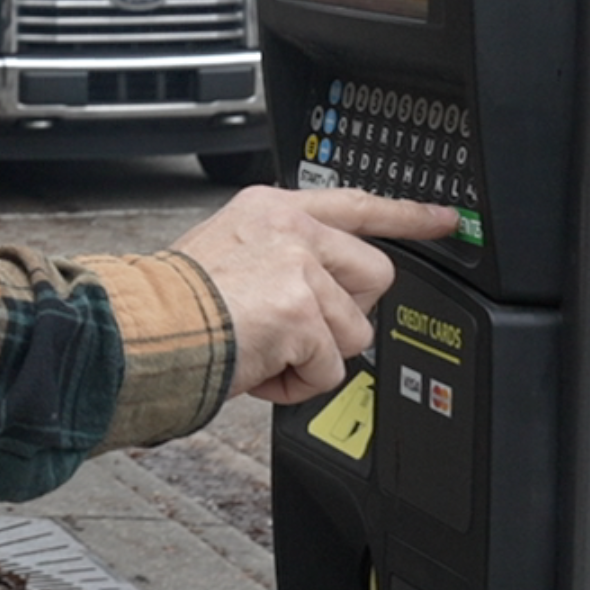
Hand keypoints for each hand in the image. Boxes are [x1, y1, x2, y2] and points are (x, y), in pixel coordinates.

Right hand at [170, 187, 458, 404]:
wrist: (143, 329)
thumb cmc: (172, 304)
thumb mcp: (228, 250)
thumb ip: (280, 256)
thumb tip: (318, 293)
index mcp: (273, 210)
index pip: (357, 204)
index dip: (409, 217)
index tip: (446, 220)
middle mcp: (291, 229)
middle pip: (375, 277)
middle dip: (346, 316)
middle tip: (297, 328)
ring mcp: (300, 269)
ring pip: (354, 333)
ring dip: (314, 356)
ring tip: (264, 349)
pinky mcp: (302, 314)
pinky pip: (329, 370)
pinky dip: (295, 384)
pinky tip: (260, 367)